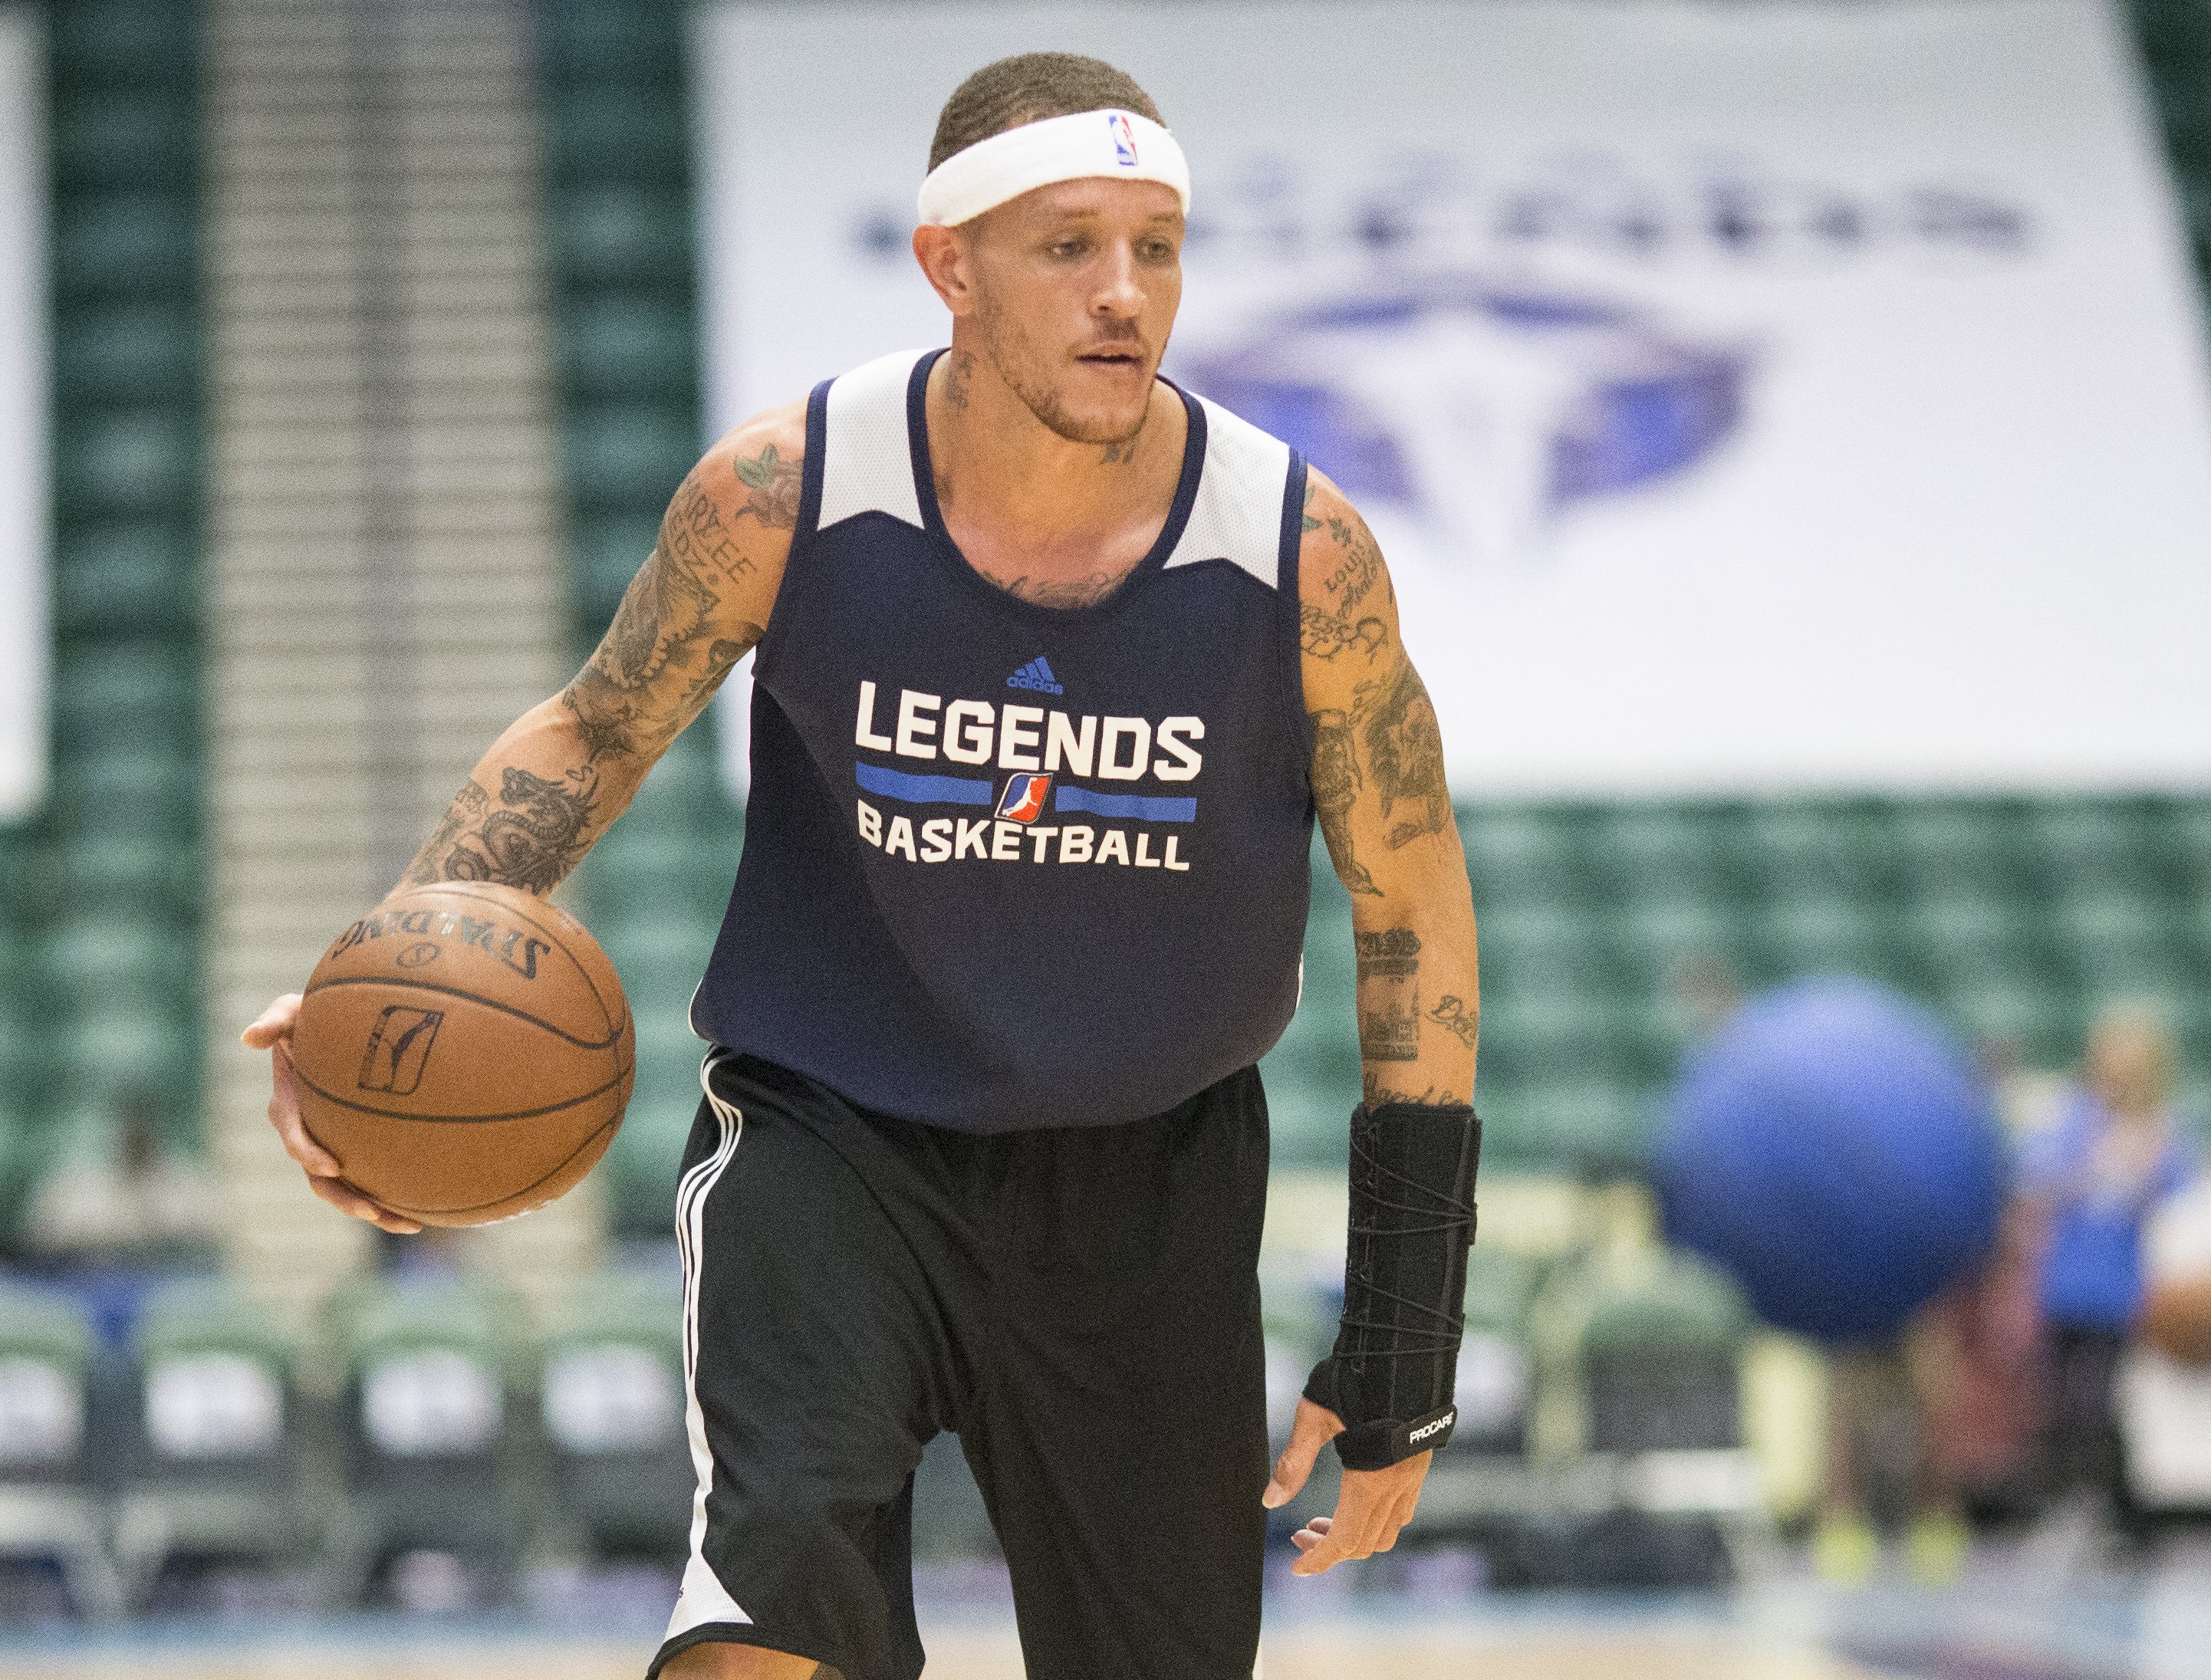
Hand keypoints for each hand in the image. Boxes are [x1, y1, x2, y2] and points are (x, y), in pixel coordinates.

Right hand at [241, 995, 420, 1234]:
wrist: (339, 1023)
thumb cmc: (313, 1014)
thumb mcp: (291, 1009)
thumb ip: (274, 1019)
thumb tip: (250, 1037)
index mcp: (290, 1105)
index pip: (294, 1135)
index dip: (308, 1153)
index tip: (332, 1164)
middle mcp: (309, 1133)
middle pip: (320, 1177)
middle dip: (344, 1198)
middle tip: (372, 1210)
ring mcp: (333, 1144)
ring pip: (349, 1188)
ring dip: (375, 1209)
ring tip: (409, 1224)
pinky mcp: (357, 1146)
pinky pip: (373, 1177)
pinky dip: (395, 1194)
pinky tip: (427, 1207)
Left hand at [1261, 1395, 1430, 1574]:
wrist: (1405, 1351)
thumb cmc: (1354, 1378)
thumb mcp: (1314, 1416)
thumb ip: (1293, 1462)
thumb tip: (1269, 1501)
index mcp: (1369, 1480)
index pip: (1344, 1540)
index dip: (1319, 1560)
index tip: (1296, 1569)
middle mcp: (1396, 1487)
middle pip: (1363, 1543)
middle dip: (1329, 1548)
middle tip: (1298, 1535)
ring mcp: (1412, 1479)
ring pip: (1386, 1534)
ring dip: (1353, 1539)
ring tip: (1321, 1522)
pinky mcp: (1419, 1467)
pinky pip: (1401, 1513)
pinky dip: (1376, 1523)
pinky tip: (1354, 1505)